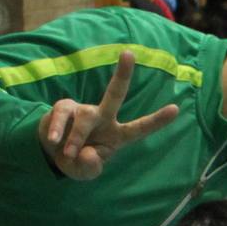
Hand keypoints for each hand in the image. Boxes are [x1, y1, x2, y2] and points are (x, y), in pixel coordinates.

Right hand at [37, 51, 181, 179]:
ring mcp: (84, 111)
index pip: (139, 128)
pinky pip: (62, 116)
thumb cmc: (77, 160)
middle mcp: (103, 118)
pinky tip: (54, 141)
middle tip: (129, 53)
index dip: (156, 120)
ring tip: (68, 153)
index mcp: (117, 135)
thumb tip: (88, 154)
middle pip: (115, 94)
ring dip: (76, 138)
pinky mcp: (65, 108)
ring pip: (85, 118)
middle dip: (122, 74)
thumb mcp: (84, 172)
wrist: (51, 154)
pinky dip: (58, 130)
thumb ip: (89, 167)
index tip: (175, 109)